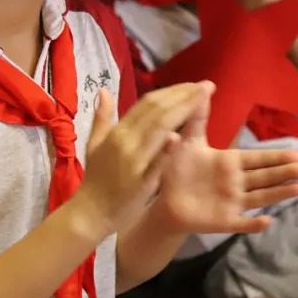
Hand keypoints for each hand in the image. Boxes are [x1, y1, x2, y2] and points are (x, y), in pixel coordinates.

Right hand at [74, 82, 210, 236]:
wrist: (91, 212)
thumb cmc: (96, 179)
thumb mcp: (94, 144)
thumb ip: (102, 117)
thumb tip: (104, 90)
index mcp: (118, 130)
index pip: (148, 103)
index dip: (172, 91)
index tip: (193, 84)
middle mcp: (125, 140)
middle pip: (158, 111)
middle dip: (184, 96)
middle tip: (207, 85)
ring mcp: (133, 160)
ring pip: (159, 129)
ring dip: (182, 111)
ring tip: (203, 98)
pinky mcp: (140, 181)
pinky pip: (155, 162)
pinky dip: (166, 149)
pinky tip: (179, 137)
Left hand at [150, 85, 297, 233]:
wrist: (165, 200)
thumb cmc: (179, 169)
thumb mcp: (189, 140)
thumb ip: (198, 115)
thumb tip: (206, 84)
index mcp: (230, 163)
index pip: (257, 158)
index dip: (276, 156)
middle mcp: (236, 182)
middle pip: (265, 177)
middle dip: (285, 172)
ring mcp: (232, 202)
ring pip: (260, 197)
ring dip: (280, 193)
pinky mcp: (223, 221)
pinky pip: (241, 223)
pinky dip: (253, 224)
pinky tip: (268, 221)